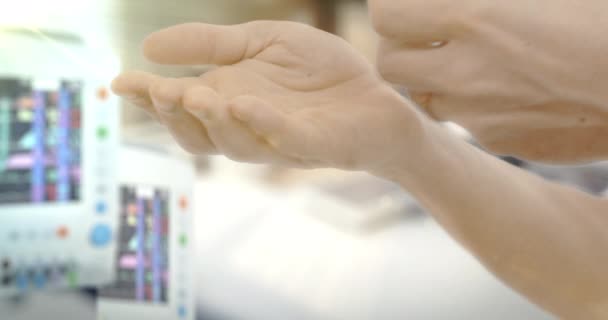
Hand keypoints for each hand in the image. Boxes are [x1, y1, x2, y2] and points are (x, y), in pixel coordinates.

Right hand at [112, 21, 423, 169]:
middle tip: (158, 91)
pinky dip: (264, 123)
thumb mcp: (261, 42)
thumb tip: (149, 46)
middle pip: (199, 136)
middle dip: (175, 117)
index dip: (148, 98)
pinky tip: (245, 102)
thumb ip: (212, 44)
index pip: (180, 107)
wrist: (375, 93)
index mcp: (229, 101)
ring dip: (214, 122)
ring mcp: (282, 139)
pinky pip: (287, 139)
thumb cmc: (319, 73)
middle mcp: (248, 127)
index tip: (120, 83)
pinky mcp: (317, 144)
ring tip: (195, 96)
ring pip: (236, 144)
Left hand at [370, 0, 607, 162]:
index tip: (412, 4)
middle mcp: (468, 72)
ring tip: (472, 59)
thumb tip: (453, 0)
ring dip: (434, 78)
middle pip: (391, 64)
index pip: (386, 17)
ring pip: (426, 98)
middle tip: (428, 33)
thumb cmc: (602, 17)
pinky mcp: (506, 141)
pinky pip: (468, 123)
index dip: (394, 7)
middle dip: (402, 46)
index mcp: (476, 17)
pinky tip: (510, 87)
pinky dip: (474, 105)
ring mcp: (484, 114)